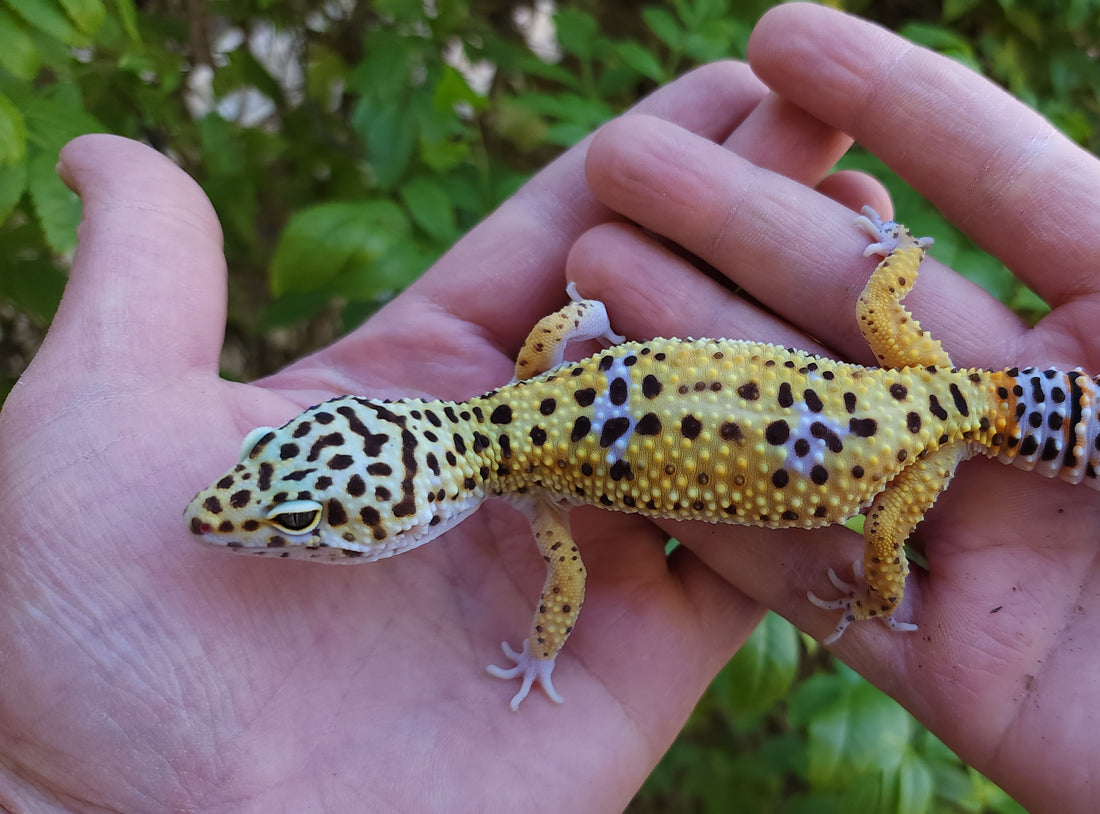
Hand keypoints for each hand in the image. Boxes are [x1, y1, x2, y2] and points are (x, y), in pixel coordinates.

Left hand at [0, 64, 862, 809]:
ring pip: (721, 433)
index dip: (654, 155)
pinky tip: (888, 410)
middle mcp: (512, 466)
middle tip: (851, 138)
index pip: (559, 237)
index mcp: (412, 388)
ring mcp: (580, 566)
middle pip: (663, 318)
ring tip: (887, 251)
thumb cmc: (89, 641)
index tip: (745, 77)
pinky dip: (811, 497)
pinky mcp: (629, 671)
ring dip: (803, 344)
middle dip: (755, 224)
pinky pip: (744, 569)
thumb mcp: (95, 428)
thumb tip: (108, 154)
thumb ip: (152, 283)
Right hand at [577, 5, 1099, 811]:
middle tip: (625, 150)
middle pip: (873, 297)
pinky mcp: (961, 667)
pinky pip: (816, 573)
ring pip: (819, 425)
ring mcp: (1003, 546)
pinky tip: (624, 438)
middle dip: (744, 215)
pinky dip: (720, 508)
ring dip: (699, 347)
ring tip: (583, 266)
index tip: (784, 33)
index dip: (896, 103)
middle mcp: (1064, 427)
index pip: (1009, 181)